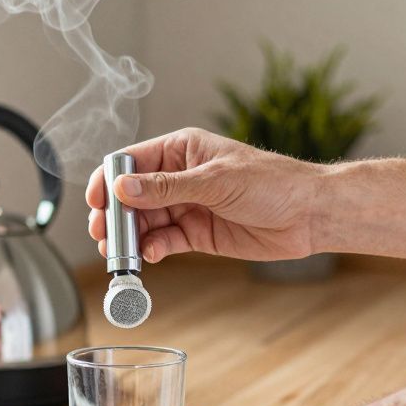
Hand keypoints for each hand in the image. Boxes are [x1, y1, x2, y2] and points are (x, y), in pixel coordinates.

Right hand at [86, 128, 326, 262]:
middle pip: (132, 196)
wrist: (309, 215)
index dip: (109, 181)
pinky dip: (153, 249)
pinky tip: (150, 255)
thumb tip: (123, 188)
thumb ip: (166, 188)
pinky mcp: (197, 234)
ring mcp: (187, 206)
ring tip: (120, 253)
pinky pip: (165, 241)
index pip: (131, 162)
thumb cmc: (272, 183)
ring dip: (130, 237)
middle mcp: (179, 177)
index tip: (95, 202)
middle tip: (103, 235)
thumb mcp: (214, 181)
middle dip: (115, 215)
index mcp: (181, 150)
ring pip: (145, 222)